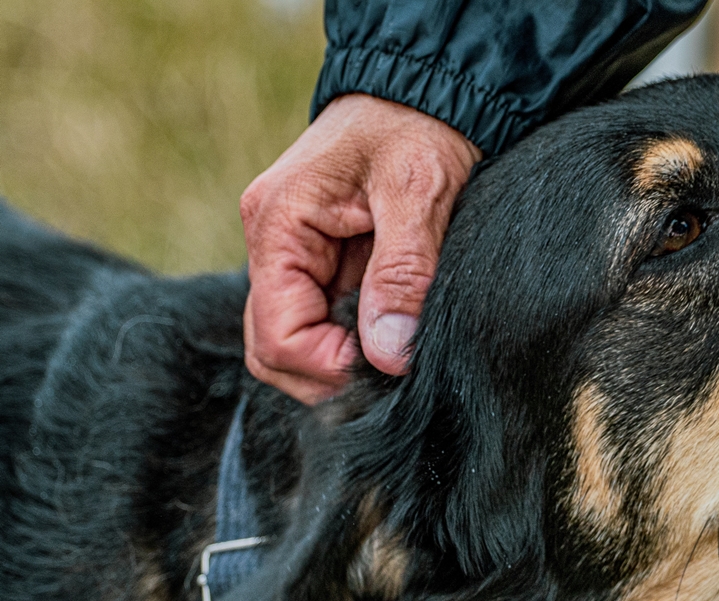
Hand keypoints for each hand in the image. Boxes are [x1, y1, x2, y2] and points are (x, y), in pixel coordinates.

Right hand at [240, 93, 481, 403]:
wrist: (428, 92)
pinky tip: (394, 332)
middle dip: (329, 375)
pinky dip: (355, 341)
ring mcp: (295, 257)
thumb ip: (402, 272)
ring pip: (296, 344)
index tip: (385, 367)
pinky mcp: (323, 264)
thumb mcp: (417, 191)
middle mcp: (274, 245)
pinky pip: (324, 322)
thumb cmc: (418, 127)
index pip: (275, 336)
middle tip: (393, 371)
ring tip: (397, 349)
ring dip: (342, 361)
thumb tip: (389, 354)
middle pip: (274, 352)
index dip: (326, 367)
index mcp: (278, 225)